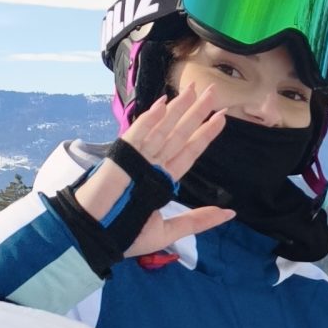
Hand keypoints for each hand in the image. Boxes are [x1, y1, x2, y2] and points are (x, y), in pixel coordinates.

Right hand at [73, 85, 232, 256]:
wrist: (97, 238)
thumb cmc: (126, 236)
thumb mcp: (171, 231)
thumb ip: (199, 220)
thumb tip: (230, 214)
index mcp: (163, 179)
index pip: (189, 151)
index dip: (204, 134)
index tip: (220, 118)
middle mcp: (153, 164)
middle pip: (180, 134)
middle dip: (196, 113)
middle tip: (213, 92)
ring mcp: (137, 158)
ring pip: (163, 128)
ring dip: (178, 109)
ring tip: (195, 90)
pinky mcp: (121, 156)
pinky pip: (138, 133)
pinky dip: (150, 119)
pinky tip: (164, 103)